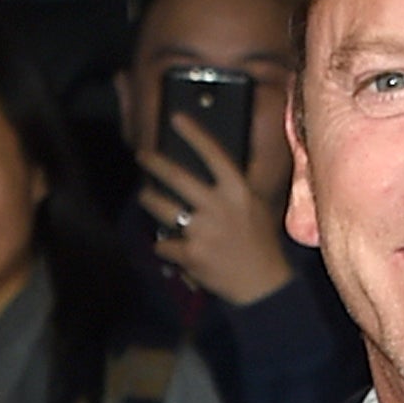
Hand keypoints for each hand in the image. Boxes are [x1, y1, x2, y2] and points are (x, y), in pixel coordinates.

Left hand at [138, 113, 292, 306]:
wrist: (262, 284)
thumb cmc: (260, 241)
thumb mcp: (256, 205)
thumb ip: (238, 184)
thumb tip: (223, 161)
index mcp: (238, 191)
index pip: (214, 154)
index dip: (194, 134)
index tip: (176, 119)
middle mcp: (219, 206)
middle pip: (177, 177)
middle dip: (154, 163)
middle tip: (141, 154)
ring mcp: (203, 230)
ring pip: (161, 207)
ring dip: (148, 199)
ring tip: (145, 196)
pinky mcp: (190, 254)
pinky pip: (162, 243)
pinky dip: (163, 244)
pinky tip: (168, 246)